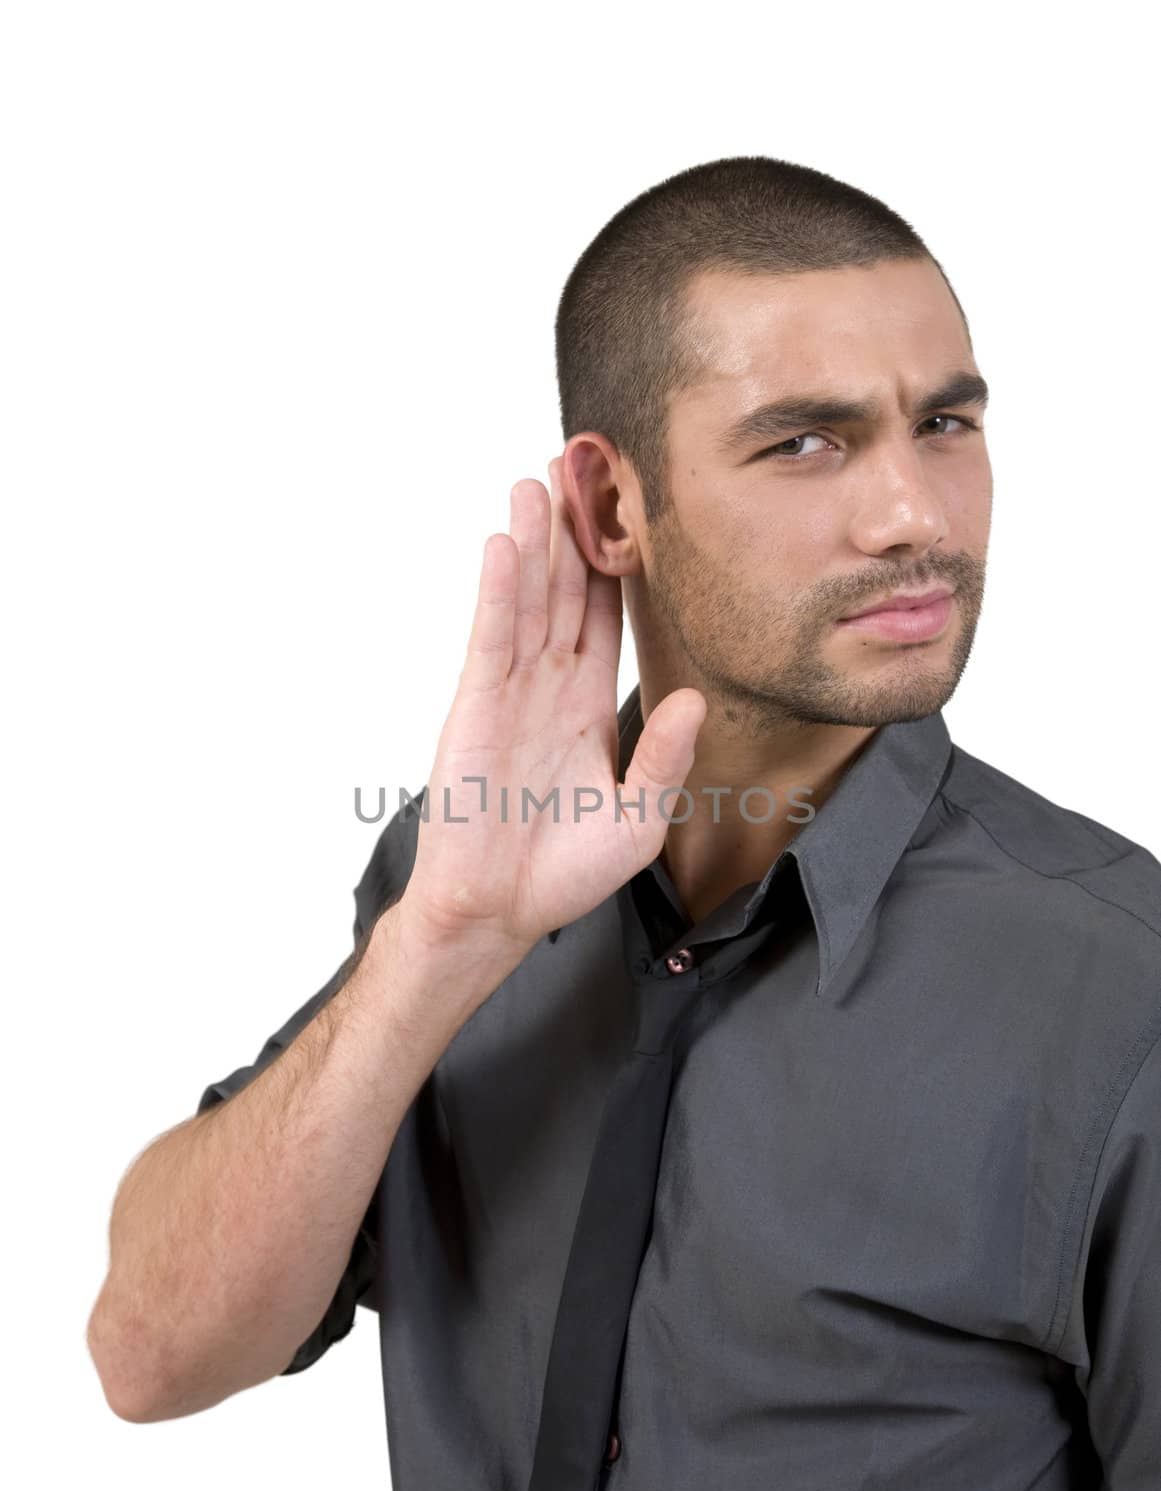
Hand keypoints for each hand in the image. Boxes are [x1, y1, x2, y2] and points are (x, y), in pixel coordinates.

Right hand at [398, 458, 705, 957]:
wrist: (499, 912)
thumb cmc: (563, 873)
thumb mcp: (638, 818)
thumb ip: (664, 759)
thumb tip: (693, 700)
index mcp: (590, 707)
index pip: (608, 618)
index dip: (618, 564)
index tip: (629, 510)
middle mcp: (550, 687)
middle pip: (565, 591)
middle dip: (573, 529)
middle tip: (580, 462)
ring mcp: (510, 692)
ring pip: (527, 601)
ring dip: (532, 541)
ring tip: (538, 479)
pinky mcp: (475, 707)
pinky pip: (490, 638)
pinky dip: (496, 592)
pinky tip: (503, 545)